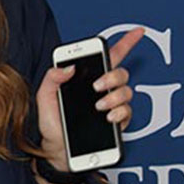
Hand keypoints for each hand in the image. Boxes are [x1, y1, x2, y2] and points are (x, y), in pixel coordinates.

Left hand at [35, 28, 144, 170]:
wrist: (57, 151)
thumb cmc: (51, 123)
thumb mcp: (45, 97)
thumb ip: (52, 78)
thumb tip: (68, 68)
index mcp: (87, 79)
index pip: (110, 57)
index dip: (126, 42)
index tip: (139, 31)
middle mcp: (103, 90)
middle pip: (121, 73)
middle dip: (112, 76)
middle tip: (96, 86)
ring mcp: (112, 106)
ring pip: (126, 91)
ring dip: (114, 96)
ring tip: (98, 106)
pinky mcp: (117, 123)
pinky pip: (128, 112)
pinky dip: (119, 112)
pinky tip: (107, 116)